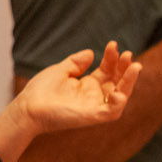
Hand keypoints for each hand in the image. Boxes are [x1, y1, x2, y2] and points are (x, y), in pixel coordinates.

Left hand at [15, 43, 140, 134]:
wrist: (27, 107)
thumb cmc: (40, 91)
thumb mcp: (61, 70)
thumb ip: (77, 62)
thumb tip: (92, 53)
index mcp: (88, 85)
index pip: (108, 70)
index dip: (112, 58)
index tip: (113, 44)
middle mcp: (94, 95)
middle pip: (118, 81)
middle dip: (125, 68)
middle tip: (127, 54)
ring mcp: (94, 106)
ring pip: (121, 96)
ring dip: (129, 82)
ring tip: (134, 67)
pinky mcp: (92, 116)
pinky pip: (112, 112)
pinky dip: (118, 103)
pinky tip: (118, 91)